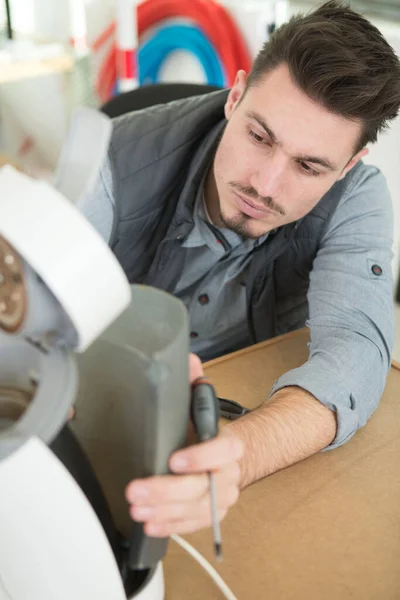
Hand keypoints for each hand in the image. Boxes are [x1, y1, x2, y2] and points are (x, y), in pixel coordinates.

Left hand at [125, 353, 243, 536]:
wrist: (229, 459)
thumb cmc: (209, 432)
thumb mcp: (201, 405)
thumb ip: (194, 384)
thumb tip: (187, 359)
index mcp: (229, 444)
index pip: (223, 450)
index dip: (200, 457)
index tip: (174, 460)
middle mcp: (229, 474)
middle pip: (203, 487)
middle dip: (167, 490)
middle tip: (137, 489)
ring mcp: (222, 498)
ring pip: (196, 509)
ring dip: (164, 511)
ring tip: (137, 507)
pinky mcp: (212, 515)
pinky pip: (193, 524)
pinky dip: (171, 525)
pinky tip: (150, 523)